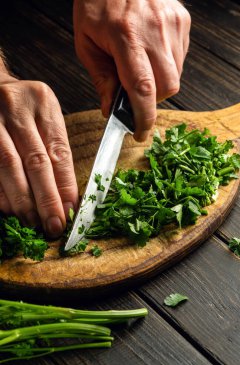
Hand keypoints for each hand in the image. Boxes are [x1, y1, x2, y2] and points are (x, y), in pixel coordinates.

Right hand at [0, 74, 78, 237]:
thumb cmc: (25, 108)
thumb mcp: (46, 116)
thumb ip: (55, 149)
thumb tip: (65, 196)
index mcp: (42, 103)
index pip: (58, 151)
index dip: (65, 185)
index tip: (70, 210)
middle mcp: (15, 107)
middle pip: (34, 161)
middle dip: (46, 199)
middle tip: (53, 224)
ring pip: (8, 166)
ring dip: (22, 200)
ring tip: (32, 221)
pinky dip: (1, 192)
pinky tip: (9, 209)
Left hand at [73, 0, 190, 140]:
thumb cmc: (97, 2)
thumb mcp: (86, 41)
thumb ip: (100, 78)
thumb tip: (109, 109)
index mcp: (125, 36)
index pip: (142, 88)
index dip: (144, 117)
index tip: (140, 133)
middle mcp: (154, 30)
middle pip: (167, 88)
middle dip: (152, 100)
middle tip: (135, 92)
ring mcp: (172, 24)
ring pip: (176, 76)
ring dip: (159, 83)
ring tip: (141, 65)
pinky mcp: (182, 21)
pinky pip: (180, 59)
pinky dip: (167, 66)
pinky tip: (151, 53)